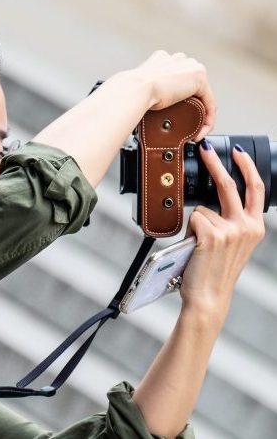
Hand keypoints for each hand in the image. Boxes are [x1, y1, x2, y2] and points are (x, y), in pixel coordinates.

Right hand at [132, 50, 215, 141]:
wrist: (135, 90)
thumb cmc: (131, 92)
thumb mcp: (141, 89)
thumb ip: (150, 91)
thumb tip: (152, 105)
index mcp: (162, 59)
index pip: (177, 78)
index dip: (178, 98)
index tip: (173, 114)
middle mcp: (178, 60)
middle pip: (191, 85)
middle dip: (191, 106)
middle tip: (185, 125)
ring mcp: (190, 67)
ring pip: (201, 94)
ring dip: (200, 114)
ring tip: (193, 131)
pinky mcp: (199, 79)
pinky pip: (209, 102)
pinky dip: (207, 120)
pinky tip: (199, 132)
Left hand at [179, 141, 265, 325]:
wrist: (208, 296)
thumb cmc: (215, 269)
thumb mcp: (233, 243)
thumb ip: (229, 221)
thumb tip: (209, 201)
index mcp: (254, 227)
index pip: (256, 189)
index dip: (247, 166)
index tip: (238, 151)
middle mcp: (247, 227)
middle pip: (230, 184)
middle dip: (215, 162)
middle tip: (205, 147)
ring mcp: (230, 230)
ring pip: (202, 207)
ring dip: (195, 222)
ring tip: (198, 243)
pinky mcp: (212, 234)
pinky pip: (192, 218)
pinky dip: (188, 229)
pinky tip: (194, 246)